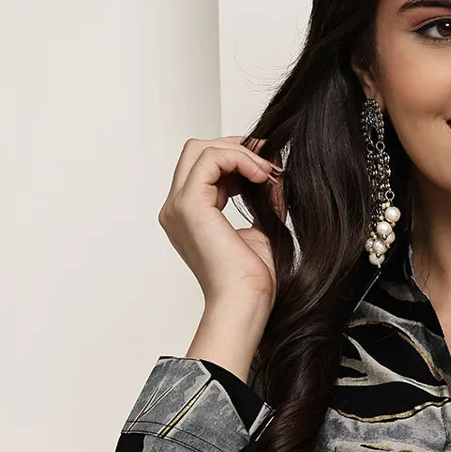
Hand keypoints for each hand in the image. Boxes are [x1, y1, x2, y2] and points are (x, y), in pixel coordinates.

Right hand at [157, 135, 284, 308]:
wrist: (246, 303)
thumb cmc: (253, 281)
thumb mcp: (260, 230)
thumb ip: (260, 201)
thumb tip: (274, 175)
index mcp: (189, 216)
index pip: (204, 168)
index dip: (236, 159)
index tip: (269, 167)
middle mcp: (176, 209)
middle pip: (196, 151)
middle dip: (235, 148)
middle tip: (269, 161)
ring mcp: (178, 206)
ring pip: (200, 150)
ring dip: (240, 153)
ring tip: (269, 171)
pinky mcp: (188, 205)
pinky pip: (209, 159)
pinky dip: (239, 158)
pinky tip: (261, 175)